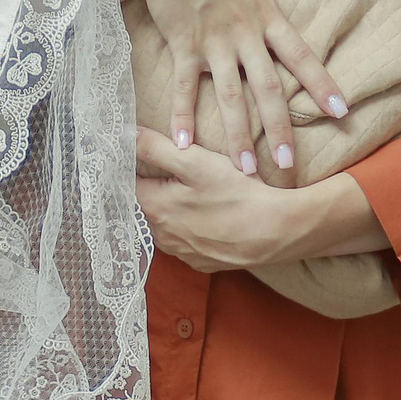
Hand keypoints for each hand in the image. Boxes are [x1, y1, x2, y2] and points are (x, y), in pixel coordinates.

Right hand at [122, 0, 345, 181]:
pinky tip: (184, 145)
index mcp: (264, 14)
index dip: (321, 83)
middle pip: (267, 88)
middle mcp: (242, 35)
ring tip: (245, 170)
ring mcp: (211, 44)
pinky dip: (182, 116)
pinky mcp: (182, 46)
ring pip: (228, 97)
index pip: (300, 54)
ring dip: (237, 135)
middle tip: (289, 165)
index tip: (342, 111)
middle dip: (279, 128)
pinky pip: (182, 88)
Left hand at [132, 127, 308, 271]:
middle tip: (186, 170)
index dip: (141, 164)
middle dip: (161, 187)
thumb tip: (125, 136)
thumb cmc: (235, 193)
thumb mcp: (194, 161)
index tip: (153, 153)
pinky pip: (189, 240)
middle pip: (150, 203)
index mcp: (153, 208)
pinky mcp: (202, 263)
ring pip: (169, 223)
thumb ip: (156, 148)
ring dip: (178, 209)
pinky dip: (195, 228)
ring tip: (203, 193)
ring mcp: (182, 253)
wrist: (275, 231)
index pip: (132, 182)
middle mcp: (161, 236)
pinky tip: (214, 215)